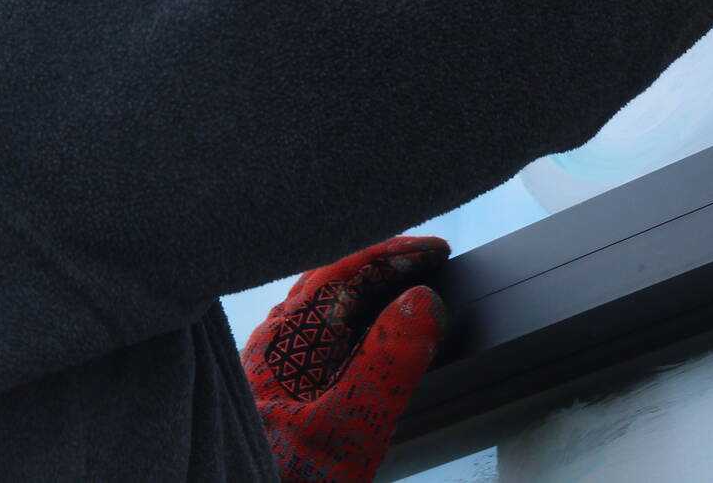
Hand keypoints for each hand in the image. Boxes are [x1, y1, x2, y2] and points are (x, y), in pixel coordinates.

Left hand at [239, 235, 450, 482]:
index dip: (393, 254)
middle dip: (381, 267)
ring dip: (367, 293)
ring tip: (408, 289)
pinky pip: (320, 337)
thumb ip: (386, 364)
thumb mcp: (348, 425)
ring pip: (323, 309)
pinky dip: (355, 323)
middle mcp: (274, 342)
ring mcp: (274, 365)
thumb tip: (424, 300)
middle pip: (331, 283)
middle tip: (430, 263)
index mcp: (285, 339)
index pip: (342, 272)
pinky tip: (370, 338)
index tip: (439, 251)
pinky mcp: (279, 390)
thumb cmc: (287, 476)